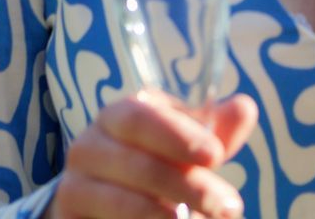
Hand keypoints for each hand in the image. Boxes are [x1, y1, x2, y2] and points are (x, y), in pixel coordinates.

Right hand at [49, 92, 256, 218]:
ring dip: (165, 216)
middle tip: (227, 206)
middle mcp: (89, 145)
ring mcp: (74, 186)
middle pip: (137, 164)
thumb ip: (214, 131)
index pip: (141, 117)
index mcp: (118, 114)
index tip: (215, 155)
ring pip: (120, 202)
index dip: (178, 136)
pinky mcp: (70, 217)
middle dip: (186, 186)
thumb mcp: (183, 144)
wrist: (99, 198)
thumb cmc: (153, 161)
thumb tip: (244, 107)